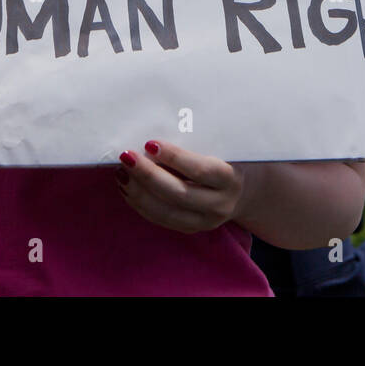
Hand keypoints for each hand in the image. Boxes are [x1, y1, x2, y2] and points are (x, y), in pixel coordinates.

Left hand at [115, 140, 247, 234]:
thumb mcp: (221, 147)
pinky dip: (140, 204)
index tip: (150, 143)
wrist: (243, 188)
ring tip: (121, 173)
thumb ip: (197, 141)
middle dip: (148, 175)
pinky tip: (127, 188)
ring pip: (166, 212)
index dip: (174, 157)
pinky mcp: (191, 229)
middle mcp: (220, 204)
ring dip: (139, 192)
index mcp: (230, 178)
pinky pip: (161, 220)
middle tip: (127, 156)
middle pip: (179, 194)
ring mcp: (205, 221)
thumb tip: (155, 136)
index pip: (200, 170)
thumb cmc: (226, 157)